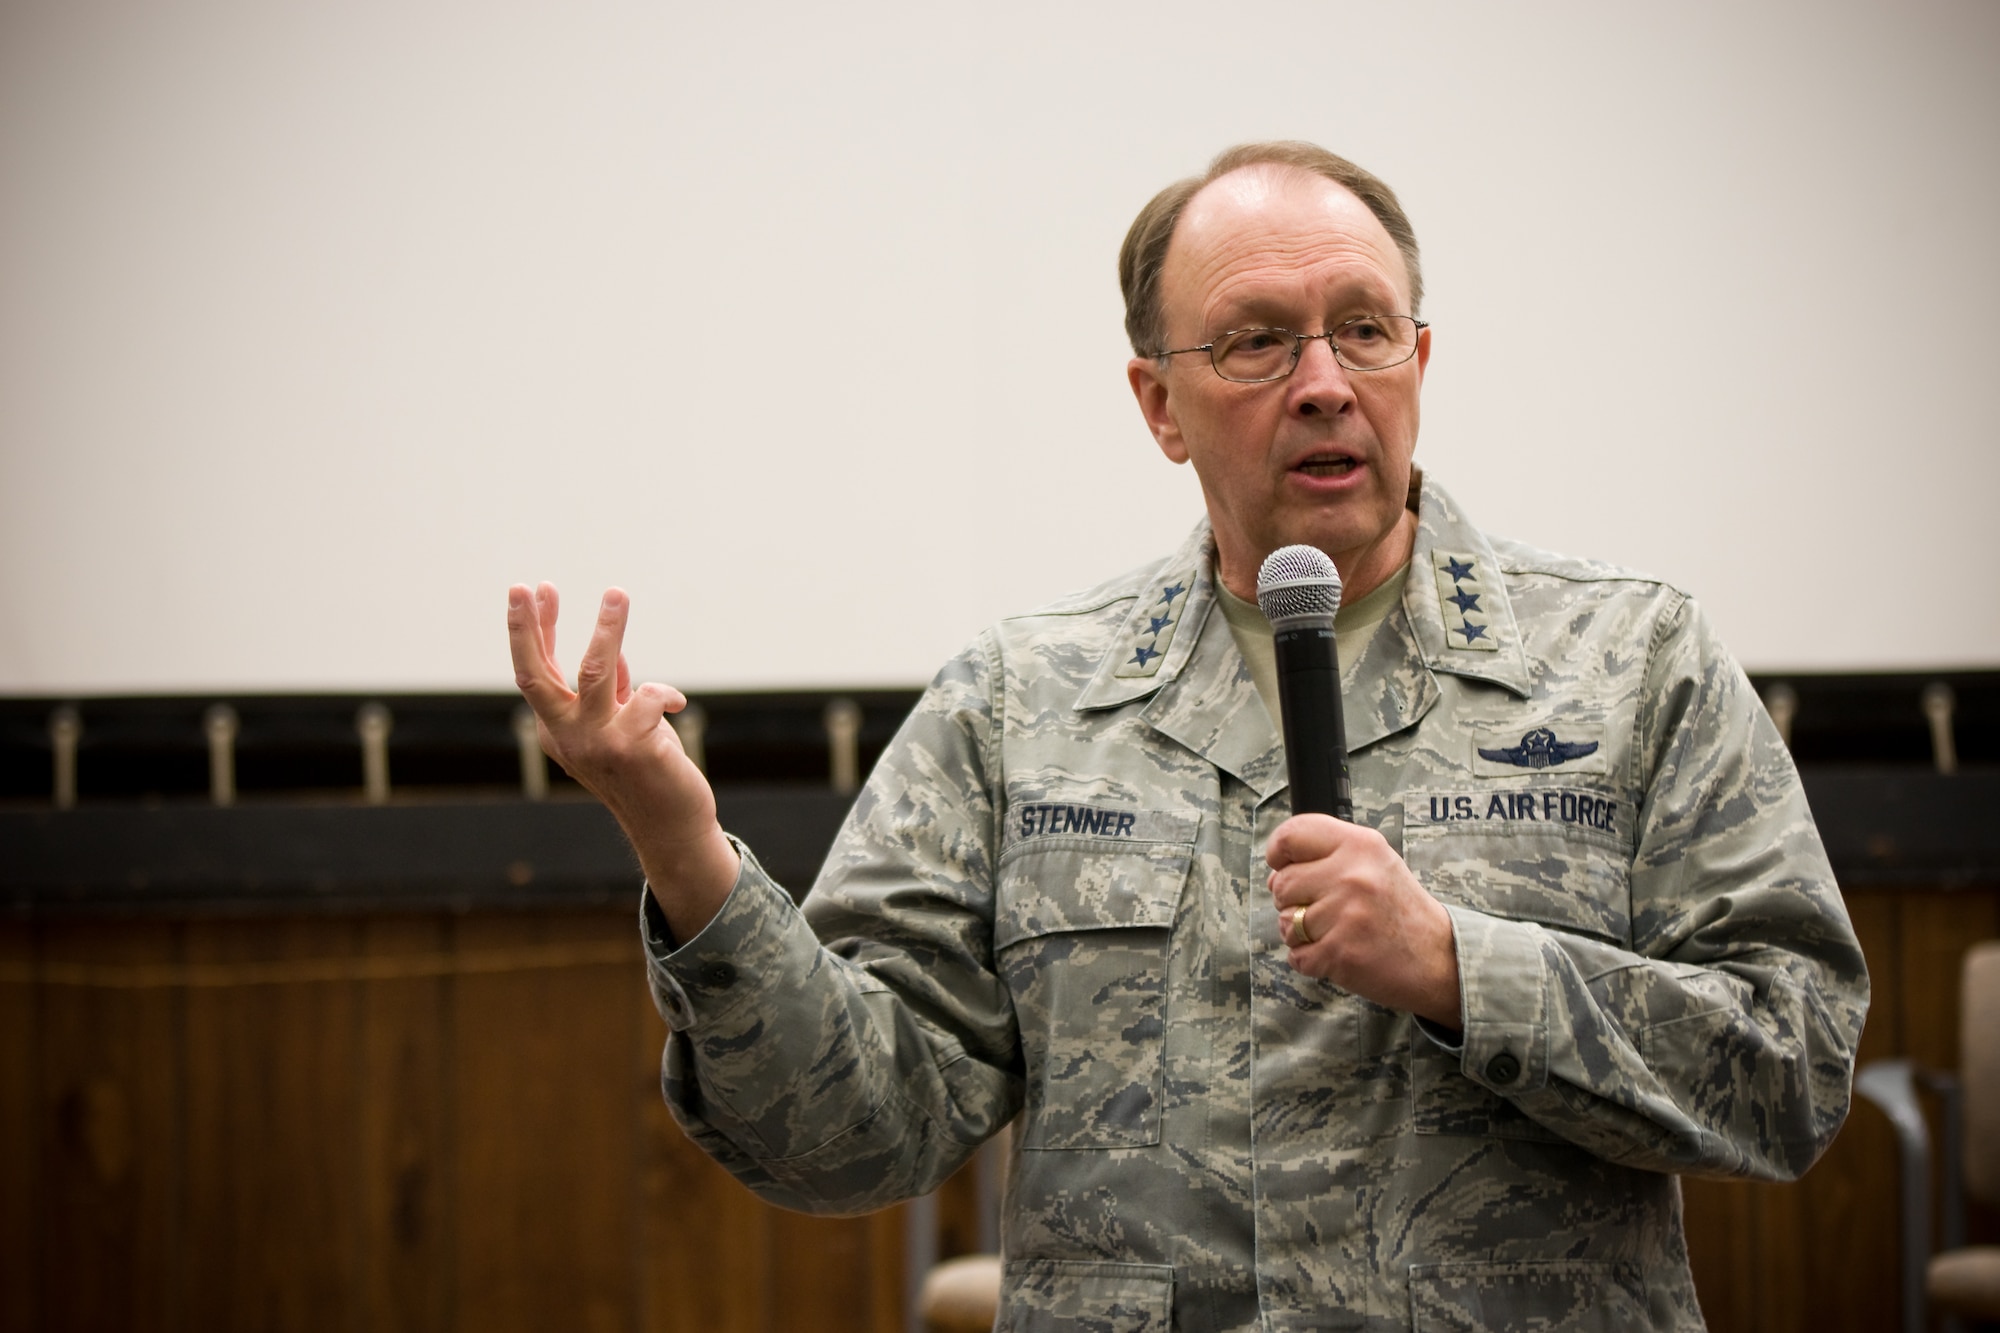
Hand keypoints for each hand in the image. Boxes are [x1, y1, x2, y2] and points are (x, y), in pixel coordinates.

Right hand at [507, 582, 737, 940]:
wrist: (670, 826)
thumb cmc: (647, 772)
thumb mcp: (620, 726)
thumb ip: (611, 692)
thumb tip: (612, 655)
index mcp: (556, 729)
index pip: (534, 672)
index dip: (533, 629)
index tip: (535, 588)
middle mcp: (566, 736)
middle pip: (534, 674)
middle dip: (527, 628)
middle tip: (524, 585)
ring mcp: (595, 742)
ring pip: (593, 671)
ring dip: (606, 628)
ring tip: (616, 593)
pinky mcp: (630, 746)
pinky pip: (647, 695)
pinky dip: (663, 692)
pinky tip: (677, 704)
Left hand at [1266, 814, 1461, 1028]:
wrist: (1438, 957)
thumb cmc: (1398, 908)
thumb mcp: (1373, 863)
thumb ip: (1326, 857)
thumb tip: (1274, 874)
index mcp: (1360, 845)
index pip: (1292, 835)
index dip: (1278, 852)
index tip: (1283, 865)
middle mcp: (1352, 875)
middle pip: (1282, 884)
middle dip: (1293, 901)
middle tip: (1325, 908)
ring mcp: (1345, 915)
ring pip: (1286, 922)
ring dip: (1301, 933)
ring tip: (1336, 932)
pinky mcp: (1340, 953)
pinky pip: (1296, 956)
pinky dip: (1310, 959)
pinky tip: (1337, 952)